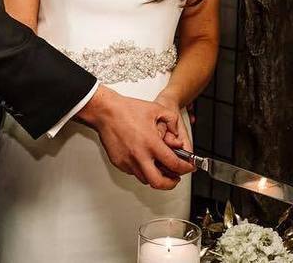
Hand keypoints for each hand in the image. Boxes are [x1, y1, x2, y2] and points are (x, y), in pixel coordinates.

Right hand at [77, 86, 193, 188]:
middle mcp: (139, 156)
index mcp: (151, 143)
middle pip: (159, 182)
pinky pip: (133, 172)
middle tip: (175, 178)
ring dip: (155, 177)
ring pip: (145, 179)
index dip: (184, 168)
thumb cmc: (127, 109)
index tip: (188, 167)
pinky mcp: (119, 163)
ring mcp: (128, 161)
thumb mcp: (157, 109)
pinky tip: (145, 161)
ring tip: (161, 169)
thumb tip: (176, 133)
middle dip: (171, 183)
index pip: (173, 164)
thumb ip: (172, 120)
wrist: (105, 111)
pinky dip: (142, 170)